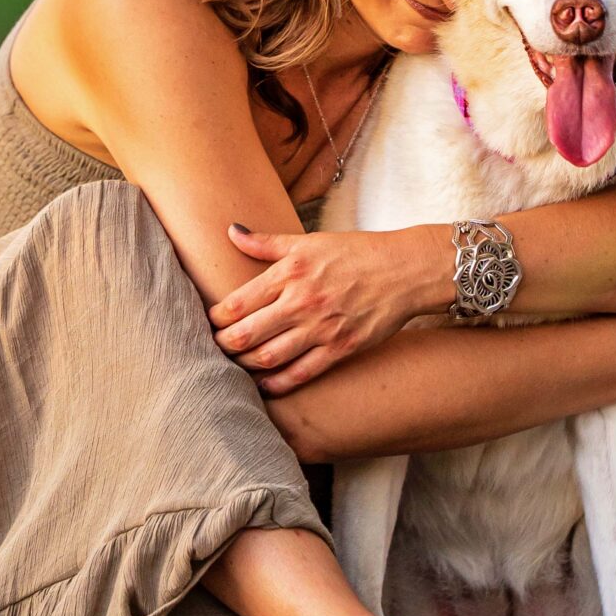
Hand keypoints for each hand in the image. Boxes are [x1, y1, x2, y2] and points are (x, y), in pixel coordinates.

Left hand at [209, 225, 423, 392]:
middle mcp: (302, 301)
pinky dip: (277, 383)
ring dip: (245, 364)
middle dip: (224, 344)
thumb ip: (267, 243)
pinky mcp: (341, 348)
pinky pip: (301, 373)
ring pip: (269, 357)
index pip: (237, 302)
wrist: (404, 270)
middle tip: (215, 347)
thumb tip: (231, 231)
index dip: (216, 317)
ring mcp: (322, 328)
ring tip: (235, 364)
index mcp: (291, 272)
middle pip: (247, 333)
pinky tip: (264, 385)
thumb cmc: (356, 253)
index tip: (211, 321)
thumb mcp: (309, 241)